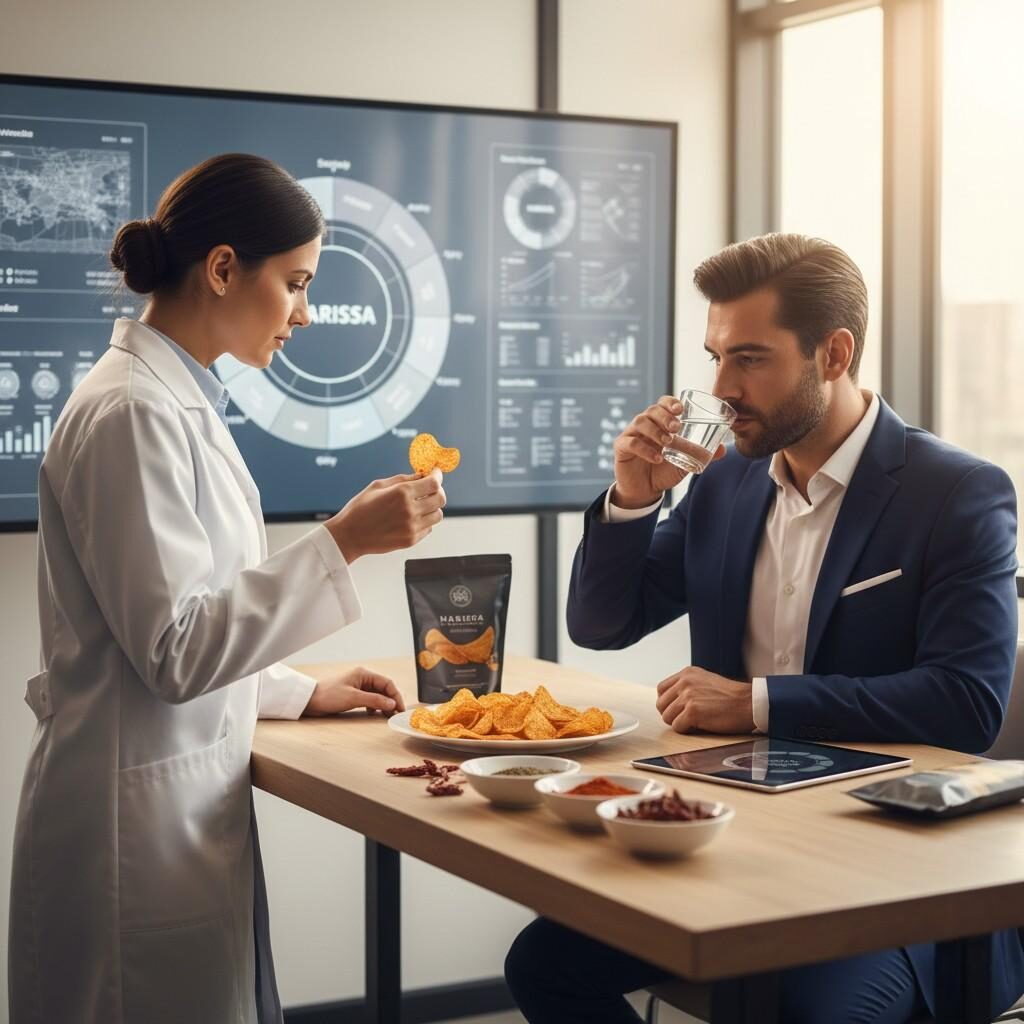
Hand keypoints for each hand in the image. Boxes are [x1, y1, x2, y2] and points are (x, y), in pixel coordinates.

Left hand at [303, 667, 406, 716]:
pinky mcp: (352, 694)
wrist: (309, 700)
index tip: (400, 709)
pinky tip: (374, 713)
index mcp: (364, 674)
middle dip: (391, 701)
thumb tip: (392, 704)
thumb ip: (374, 700)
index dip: (396, 696)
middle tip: (395, 714)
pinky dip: (374, 706)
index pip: (387, 683)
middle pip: (383, 689)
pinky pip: (369, 699)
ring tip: (387, 716)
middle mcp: (362, 678)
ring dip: (383, 704)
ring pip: (377, 694)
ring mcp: (357, 686)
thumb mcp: (353, 698)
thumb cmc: (329, 695)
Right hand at [326, 468, 444, 562]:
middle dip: (438, 491)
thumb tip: (422, 475)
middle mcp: (410, 510)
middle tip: (429, 489)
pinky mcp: (411, 540)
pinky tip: (410, 518)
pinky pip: (429, 528)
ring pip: (438, 515)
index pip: (433, 482)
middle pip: (440, 498)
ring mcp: (412, 527)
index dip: (437, 475)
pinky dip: (425, 521)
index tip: (436, 473)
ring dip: (432, 507)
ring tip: (419, 505)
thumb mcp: (378, 486)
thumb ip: (403, 479)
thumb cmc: (360, 508)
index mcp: (401, 493)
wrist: (349, 535)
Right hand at [612, 395, 724, 507]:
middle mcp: (644, 425)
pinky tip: (657, 458)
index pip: (662, 404)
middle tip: (676, 427)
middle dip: (665, 416)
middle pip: (651, 410)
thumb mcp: (685, 461)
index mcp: (659, 423)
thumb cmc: (663, 470)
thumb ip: (700, 454)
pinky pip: (630, 443)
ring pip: (640, 422)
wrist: (645, 490)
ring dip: (656, 431)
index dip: (670, 403)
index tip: (681, 409)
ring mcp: (631, 435)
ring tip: (668, 442)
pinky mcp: (621, 448)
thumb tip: (723, 449)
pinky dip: (644, 449)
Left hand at [655, 666, 754, 734]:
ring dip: (679, 723)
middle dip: (671, 715)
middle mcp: (685, 682)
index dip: (667, 702)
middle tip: (685, 720)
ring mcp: (688, 696)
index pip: (661, 689)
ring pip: (667, 717)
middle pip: (661, 704)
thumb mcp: (706, 681)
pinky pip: (677, 727)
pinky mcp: (692, 711)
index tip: (676, 710)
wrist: (749, 703)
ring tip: (694, 723)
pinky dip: (686, 730)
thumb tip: (671, 702)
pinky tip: (699, 727)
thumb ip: (688, 686)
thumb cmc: (731, 697)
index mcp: (687, 673)